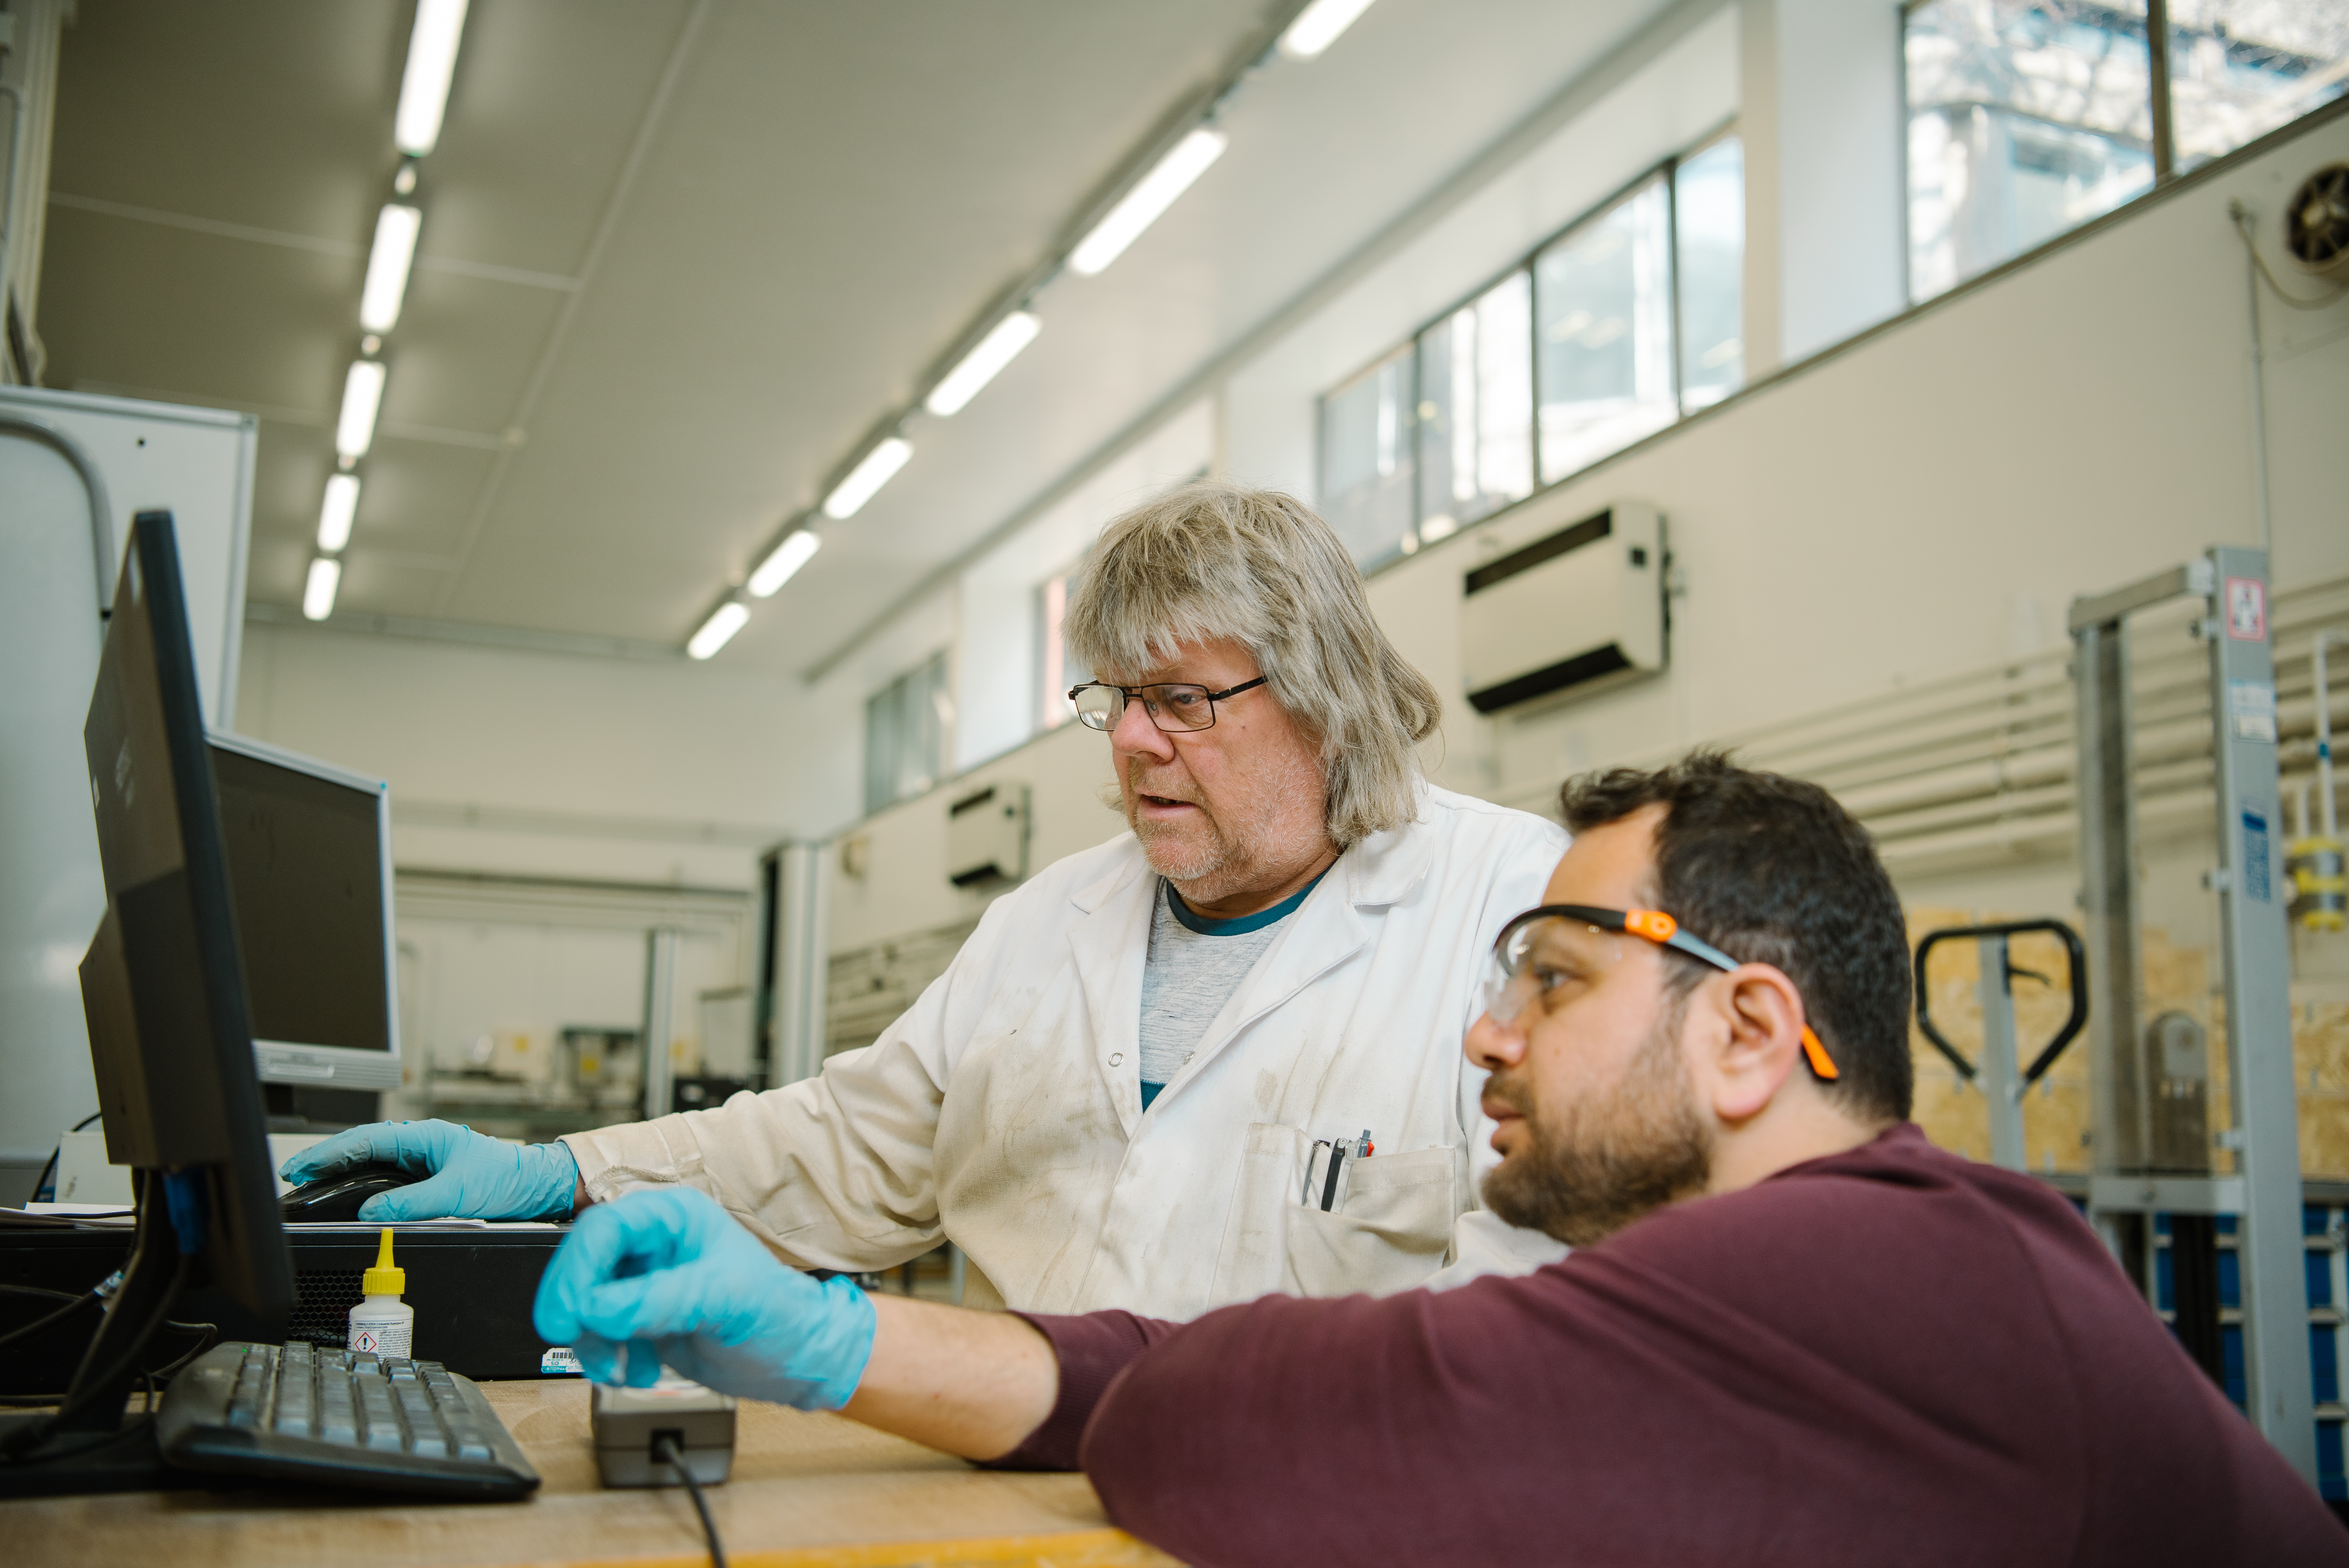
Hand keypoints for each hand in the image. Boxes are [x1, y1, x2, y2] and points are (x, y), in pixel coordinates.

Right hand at [279, 1120, 579, 1222]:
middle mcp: (420, 1143)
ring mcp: (421, 1158)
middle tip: (293, 1173)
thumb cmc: (506, 1179)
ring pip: (371, 1160)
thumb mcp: (458, 1192)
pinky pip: (385, 1176)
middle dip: (325, 1158)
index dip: (330, 1153)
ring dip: (340, 1169)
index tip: (301, 1164)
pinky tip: (345, 1191)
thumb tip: (372, 1213)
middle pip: (361, 1147)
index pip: (366, 1141)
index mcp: (424, 1136)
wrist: (535, 1186)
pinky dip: (361, 1182)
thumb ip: (413, 1203)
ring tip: (309, 1180)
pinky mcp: (425, 1175)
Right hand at [532, 1187, 873, 1410]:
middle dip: (576, 1306)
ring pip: (584, 1303)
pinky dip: (606, 1355)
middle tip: (572, 1337)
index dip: (576, 1269)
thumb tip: (597, 1307)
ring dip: (593, 1340)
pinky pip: (597, 1332)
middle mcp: (654, 1245)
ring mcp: (643, 1283)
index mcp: (676, 1219)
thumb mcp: (726, 1301)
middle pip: (583, 1264)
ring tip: (625, 1366)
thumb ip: (660, 1300)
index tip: (568, 1312)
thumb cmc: (779, 1316)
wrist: (794, 1361)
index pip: (603, 1229)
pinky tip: (640, 1369)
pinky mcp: (639, 1318)